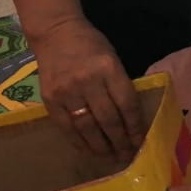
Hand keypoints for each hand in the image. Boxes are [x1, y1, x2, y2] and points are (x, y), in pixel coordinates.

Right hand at [32, 17, 142, 160]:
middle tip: (127, 156)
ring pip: (87, 127)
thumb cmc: (90, 44)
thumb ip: (119, 85)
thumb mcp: (112, 58)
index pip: (126, 103)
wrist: (55, 33)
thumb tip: (130, 118)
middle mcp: (87, 81)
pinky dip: (79, 142)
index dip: (134, 125)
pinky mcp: (50, 100)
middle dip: (120, 141)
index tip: (140, 141)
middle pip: (108, 119)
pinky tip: (88, 150)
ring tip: (111, 157)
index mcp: (108, 68)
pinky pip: (66, 127)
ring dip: (101, 146)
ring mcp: (66, 91)